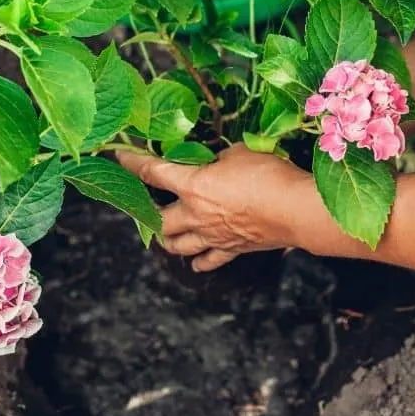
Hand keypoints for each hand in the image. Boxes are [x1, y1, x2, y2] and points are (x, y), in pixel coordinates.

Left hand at [116, 144, 308, 271]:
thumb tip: (217, 162)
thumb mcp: (239, 153)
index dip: (132, 162)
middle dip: (148, 213)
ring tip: (163, 234)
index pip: (152, 172)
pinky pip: (208, 261)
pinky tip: (195, 263)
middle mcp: (195, 214)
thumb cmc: (268, 175)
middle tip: (146, 205)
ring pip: (177, 246)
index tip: (119, 156)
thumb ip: (220, 158)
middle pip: (158, 221)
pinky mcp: (231, 249)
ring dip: (167, 240)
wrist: (296, 210)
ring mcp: (212, 236)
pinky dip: (199, 262)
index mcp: (192, 186)